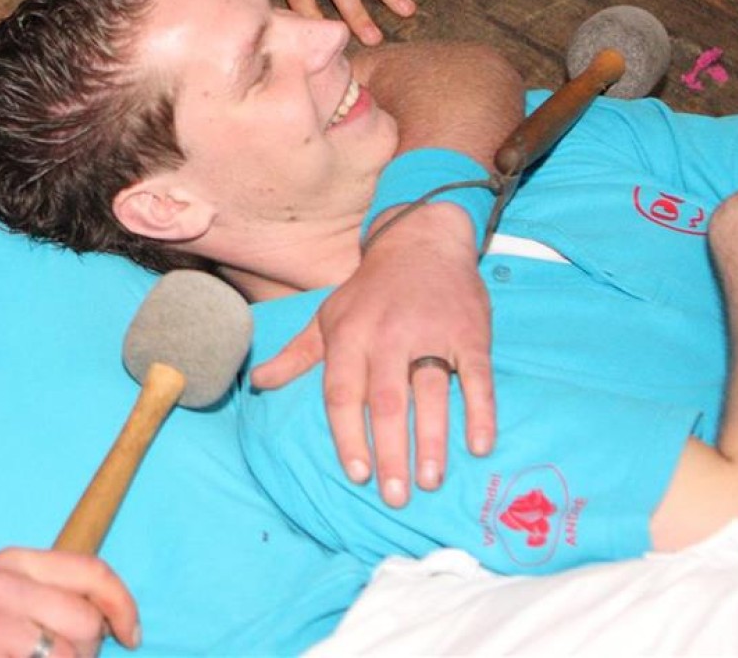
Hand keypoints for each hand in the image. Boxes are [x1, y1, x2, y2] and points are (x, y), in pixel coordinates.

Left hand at [250, 203, 495, 507]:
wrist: (422, 240)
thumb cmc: (369, 291)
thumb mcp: (327, 317)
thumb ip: (296, 356)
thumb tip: (257, 383)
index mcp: (348, 335)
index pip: (342, 394)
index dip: (347, 436)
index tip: (355, 475)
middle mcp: (386, 336)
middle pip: (385, 402)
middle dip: (389, 452)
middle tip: (395, 496)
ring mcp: (430, 334)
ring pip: (430, 393)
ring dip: (432, 440)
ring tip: (431, 481)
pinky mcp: (470, 333)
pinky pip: (476, 377)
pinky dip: (480, 411)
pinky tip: (478, 445)